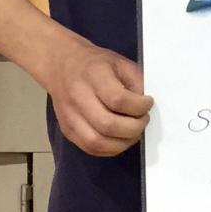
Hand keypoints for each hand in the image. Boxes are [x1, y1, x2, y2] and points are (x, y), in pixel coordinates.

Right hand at [40, 39, 153, 155]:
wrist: (61, 65)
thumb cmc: (95, 63)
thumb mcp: (120, 62)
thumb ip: (136, 81)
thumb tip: (145, 107)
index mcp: (94, 75)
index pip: (117, 99)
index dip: (139, 106)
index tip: (148, 103)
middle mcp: (78, 97)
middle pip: (107, 125)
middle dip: (133, 128)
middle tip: (143, 120)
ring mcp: (70, 117)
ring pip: (97, 142)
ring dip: (122, 143)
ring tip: (134, 132)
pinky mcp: (67, 130)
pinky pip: (90, 148)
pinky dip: (110, 149)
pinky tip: (120, 139)